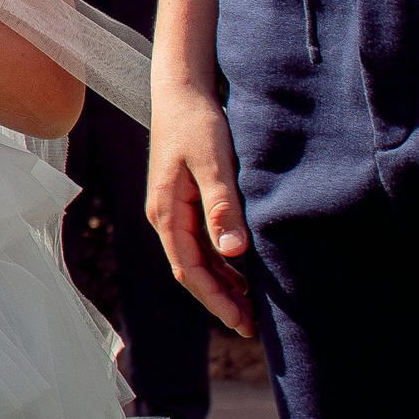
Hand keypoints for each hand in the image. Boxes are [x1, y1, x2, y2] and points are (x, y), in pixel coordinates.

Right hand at [146, 77, 253, 335]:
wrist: (181, 90)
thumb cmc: (197, 123)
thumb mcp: (214, 163)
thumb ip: (222, 207)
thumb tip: (233, 253)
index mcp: (166, 212)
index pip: (189, 270)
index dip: (216, 300)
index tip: (244, 324)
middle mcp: (164, 216)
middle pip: (191, 271)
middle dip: (220, 300)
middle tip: (253, 328)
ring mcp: (172, 209)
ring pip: (196, 260)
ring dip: (222, 285)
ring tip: (253, 309)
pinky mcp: (184, 201)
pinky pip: (200, 243)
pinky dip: (221, 264)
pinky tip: (243, 272)